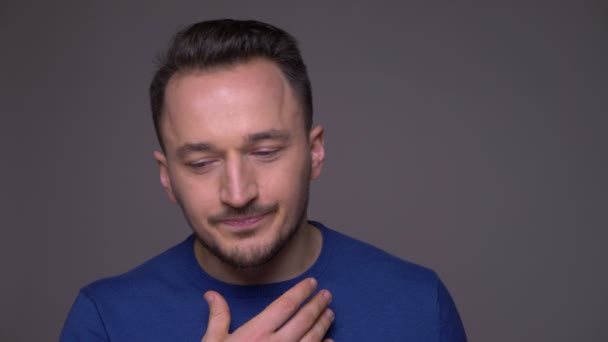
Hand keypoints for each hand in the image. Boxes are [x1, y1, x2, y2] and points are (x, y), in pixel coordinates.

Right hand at [201, 278, 333, 341]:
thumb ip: (218, 317)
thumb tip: (211, 294)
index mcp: (257, 331)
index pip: (285, 305)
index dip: (301, 292)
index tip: (311, 283)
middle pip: (304, 319)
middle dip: (317, 305)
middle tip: (327, 295)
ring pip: (312, 338)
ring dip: (323, 324)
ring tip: (330, 314)